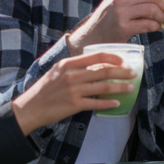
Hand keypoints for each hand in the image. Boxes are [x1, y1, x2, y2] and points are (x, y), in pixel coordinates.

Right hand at [12, 52, 136, 135]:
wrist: (30, 107)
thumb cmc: (45, 89)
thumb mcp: (58, 71)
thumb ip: (75, 67)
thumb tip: (97, 65)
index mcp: (69, 63)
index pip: (97, 55)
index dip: (114, 57)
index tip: (124, 60)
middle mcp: (72, 75)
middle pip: (104, 71)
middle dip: (122, 72)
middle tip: (133, 73)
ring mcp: (73, 90)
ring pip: (103, 87)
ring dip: (120, 87)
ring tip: (130, 88)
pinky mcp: (74, 105)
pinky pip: (96, 103)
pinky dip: (108, 103)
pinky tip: (117, 103)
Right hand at [66, 0, 163, 53]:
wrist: (90, 37)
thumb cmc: (109, 20)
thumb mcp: (120, 2)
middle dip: (163, 7)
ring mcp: (120, 12)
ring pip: (153, 10)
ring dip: (160, 18)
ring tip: (157, 23)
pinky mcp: (123, 27)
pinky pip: (148, 24)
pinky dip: (155, 27)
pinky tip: (152, 29)